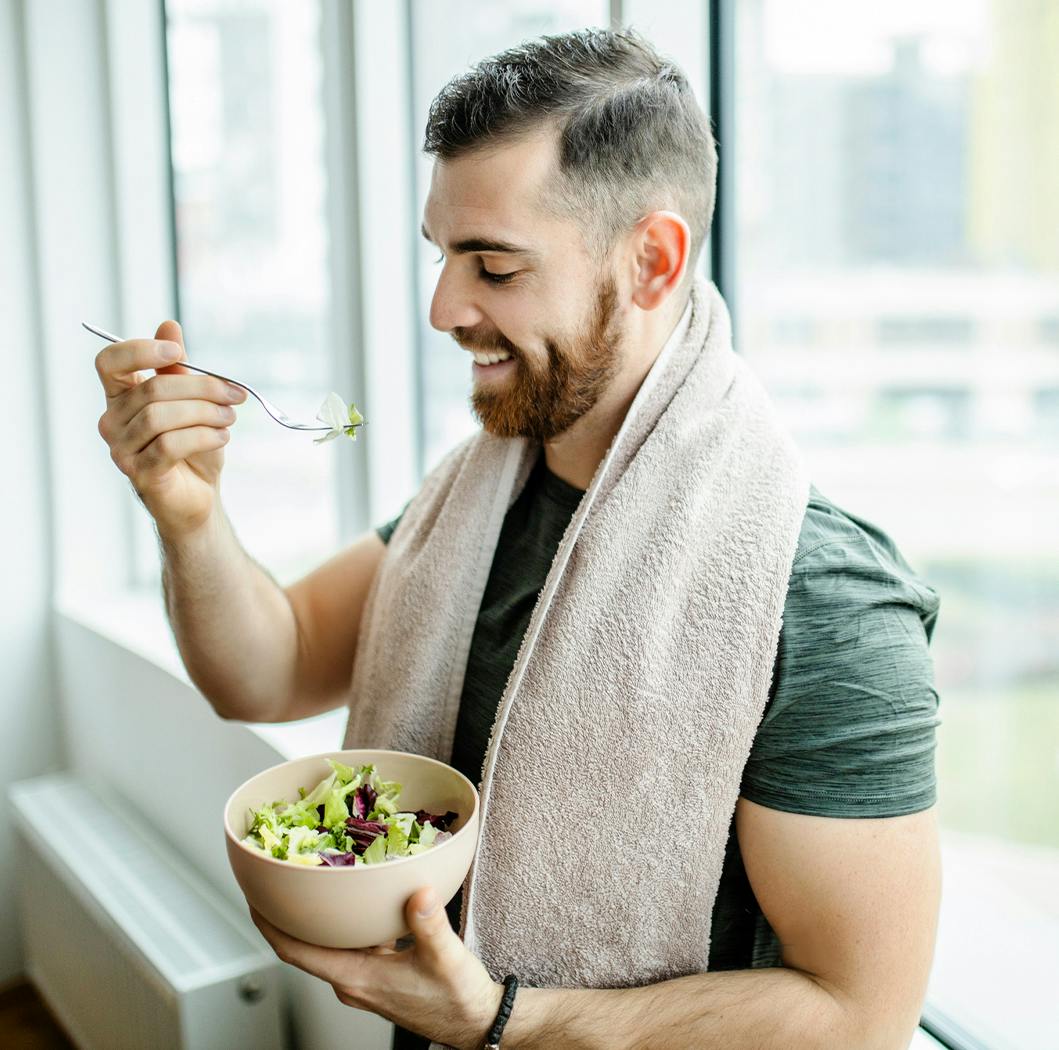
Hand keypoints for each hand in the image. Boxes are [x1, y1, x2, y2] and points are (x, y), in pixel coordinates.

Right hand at [95, 319, 246, 538]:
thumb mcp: (190, 402)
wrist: (199, 497)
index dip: (140, 350)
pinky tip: (222, 437)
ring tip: (229, 418)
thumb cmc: (192, 446)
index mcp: (120, 397)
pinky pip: (170, 445)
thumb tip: (169, 325)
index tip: (177, 353)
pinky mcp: (140, 474)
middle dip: (202, 387)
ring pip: (161, 417)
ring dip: (205, 412)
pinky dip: (203, 436)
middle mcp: (112, 421)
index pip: (110, 362)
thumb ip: (177, 368)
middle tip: (235, 394)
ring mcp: (122, 450)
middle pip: (152, 389)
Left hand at [249, 887, 502, 1049]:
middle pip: (305, 945)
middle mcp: (353, 980)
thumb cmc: (457, 999)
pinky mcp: (379, 974)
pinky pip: (351, 943)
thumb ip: (428, 924)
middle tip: (281, 876)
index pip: (296, 952)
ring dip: (318, 917)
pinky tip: (362, 898)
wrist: (475, 1022)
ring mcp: (365, 978)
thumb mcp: (444, 958)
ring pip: (329, 944)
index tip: (254, 897)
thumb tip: (418, 892)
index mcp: (357, 977)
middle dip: (289, 913)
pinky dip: (347, 921)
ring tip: (316, 880)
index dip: (270, 925)